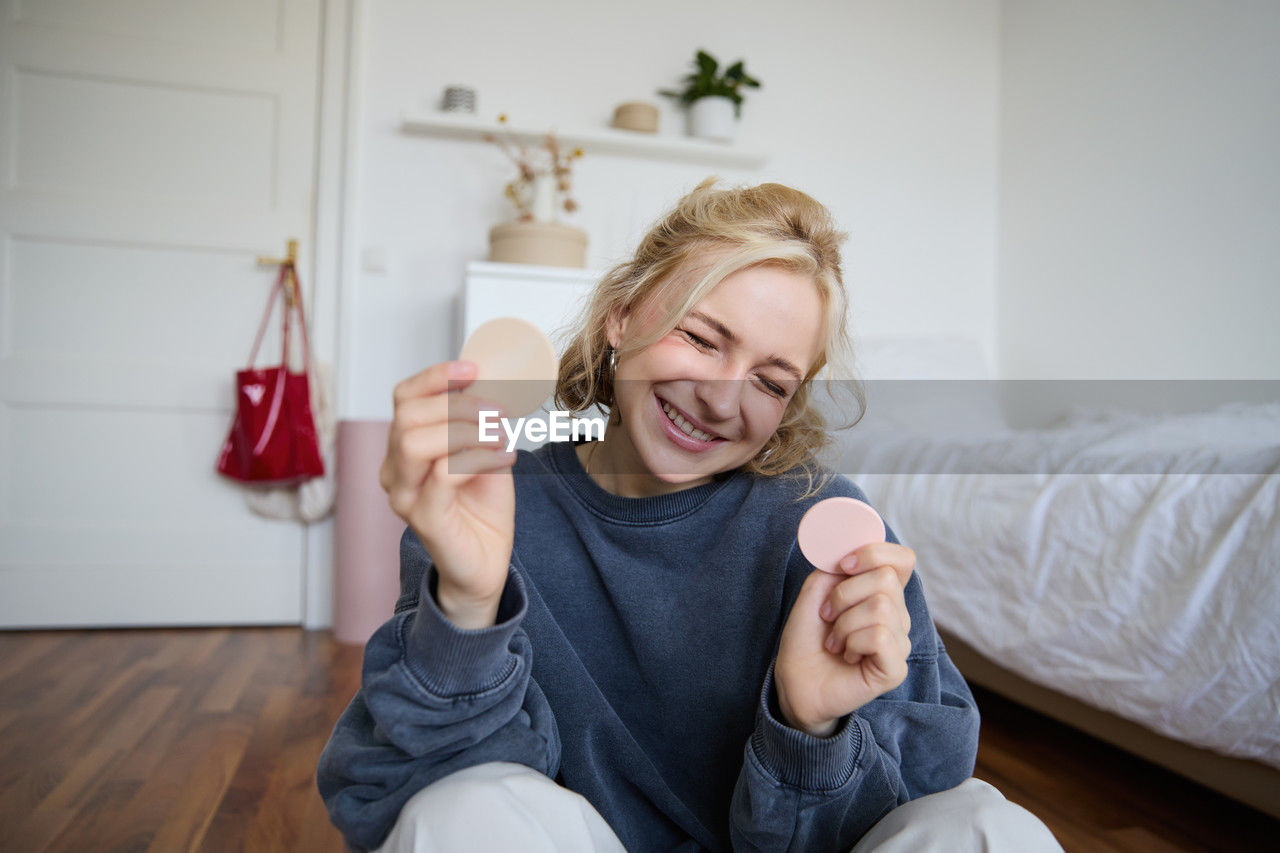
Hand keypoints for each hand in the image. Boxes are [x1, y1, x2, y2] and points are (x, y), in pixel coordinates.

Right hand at [380, 361, 516, 628]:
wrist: (487, 560)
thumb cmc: (481, 505)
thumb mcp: (484, 449)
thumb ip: (479, 418)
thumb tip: (490, 378)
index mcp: (403, 446)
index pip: (404, 397)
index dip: (436, 376)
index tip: (473, 367)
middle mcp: (394, 469)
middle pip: (407, 416)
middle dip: (458, 404)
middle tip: (497, 411)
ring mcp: (403, 496)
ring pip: (415, 442)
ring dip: (465, 430)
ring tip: (500, 436)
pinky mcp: (423, 519)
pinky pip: (443, 474)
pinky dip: (479, 457)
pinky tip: (505, 457)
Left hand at [774, 543, 915, 736]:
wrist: (794, 679)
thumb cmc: (807, 637)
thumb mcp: (816, 591)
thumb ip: (836, 567)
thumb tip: (853, 553)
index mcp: (881, 593)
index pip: (903, 559)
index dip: (875, 553)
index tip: (843, 565)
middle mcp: (897, 615)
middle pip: (886, 579)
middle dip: (844, 594)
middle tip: (828, 616)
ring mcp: (900, 642)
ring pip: (882, 608)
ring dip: (844, 623)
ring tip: (835, 641)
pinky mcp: (896, 668)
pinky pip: (881, 637)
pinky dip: (853, 642)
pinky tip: (846, 655)